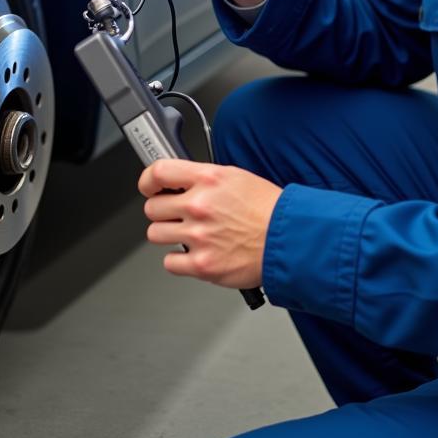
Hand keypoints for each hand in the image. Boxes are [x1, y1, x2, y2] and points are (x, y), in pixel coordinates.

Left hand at [139, 159, 282, 289]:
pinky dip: (179, 260)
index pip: (158, 172)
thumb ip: (204, 179)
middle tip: (178, 215)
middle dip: (162, 212)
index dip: (148, 180)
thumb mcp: (236, 177)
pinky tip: (195, 253)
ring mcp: (198, 236)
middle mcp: (199, 205)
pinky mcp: (202, 264)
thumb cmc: (269, 209)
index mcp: (208, 179)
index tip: (149, 187)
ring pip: (156, 234)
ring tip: (190, 234)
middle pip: (152, 207)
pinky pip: (169, 262)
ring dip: (169, 235)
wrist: (288, 239)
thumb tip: (181, 182)